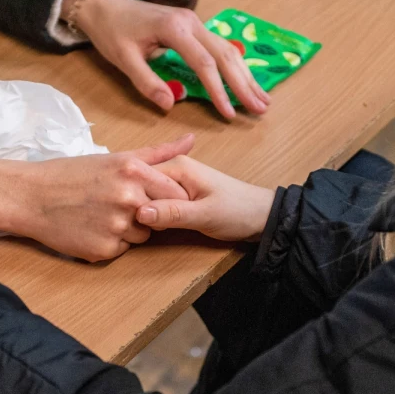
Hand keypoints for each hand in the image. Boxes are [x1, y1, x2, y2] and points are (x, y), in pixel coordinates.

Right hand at [0, 135, 195, 261]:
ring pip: (141, 236)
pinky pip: (120, 250)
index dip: (167, 198)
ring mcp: (116, 226)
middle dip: (145, 213)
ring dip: (127, 230)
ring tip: (99, 215)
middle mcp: (128, 199)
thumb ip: (158, 153)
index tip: (153, 197)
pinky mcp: (103, 250)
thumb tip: (192, 140)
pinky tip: (89, 228)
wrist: (30, 197)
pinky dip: (109, 242)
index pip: (174, 194)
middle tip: (116, 204)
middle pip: (159, 216)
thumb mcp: (115, 158)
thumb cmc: (71, 174)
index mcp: (132, 171)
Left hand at [73, 0, 270, 118]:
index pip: (204, 63)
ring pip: (227, 50)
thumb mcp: (123, 59)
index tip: (229, 113)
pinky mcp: (194, 27)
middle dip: (244, 84)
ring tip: (263, 99)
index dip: (219, 91)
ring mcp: (195, 22)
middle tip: (260, 109)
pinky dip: (235, 66)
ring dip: (246, 75)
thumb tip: (170, 105)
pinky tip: (247, 81)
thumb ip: (146, 82)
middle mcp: (191, 22)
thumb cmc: (113, 32)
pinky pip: (220, 47)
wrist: (106, 6)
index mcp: (174, 28)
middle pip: (224, 55)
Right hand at [135, 156, 275, 242]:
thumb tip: (139, 213)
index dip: (133, 199)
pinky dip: (154, 215)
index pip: (138, 177)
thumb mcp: (205, 215)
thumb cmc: (237, 211)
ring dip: (146, 213)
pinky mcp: (177, 195)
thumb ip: (172, 213)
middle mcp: (173, 168)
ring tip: (154, 227)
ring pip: (146, 196)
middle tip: (151, 226)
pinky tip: (157, 227)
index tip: (138, 219)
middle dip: (139, 207)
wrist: (260, 216)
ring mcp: (175, 182)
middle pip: (140, 186)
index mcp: (177, 166)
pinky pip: (156, 202)